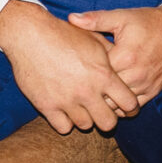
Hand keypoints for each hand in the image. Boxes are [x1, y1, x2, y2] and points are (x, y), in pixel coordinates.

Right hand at [0, 0, 140, 133]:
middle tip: (103, 111)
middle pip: (108, 123)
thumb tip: (126, 69)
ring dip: (86, 118)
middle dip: (109, 119)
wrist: (30, 35)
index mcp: (103, 75)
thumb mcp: (95, 41)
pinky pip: (63, 127)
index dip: (131, 107)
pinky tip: (66, 110)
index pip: (129, 103)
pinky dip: (66, 122)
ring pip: (85, 125)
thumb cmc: (64, 34)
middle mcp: (87, 91)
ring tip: (82, 107)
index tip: (126, 106)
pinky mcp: (46, 106)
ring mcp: (66, 100)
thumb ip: (112, 59)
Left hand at [69, 3, 161, 103]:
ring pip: (118, 105)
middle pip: (105, 94)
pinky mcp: (154, 91)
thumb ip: (95, 20)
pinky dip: (121, 106)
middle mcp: (136, 75)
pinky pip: (133, 108)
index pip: (96, 75)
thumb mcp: (122, 17)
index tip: (76, 69)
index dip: (83, 73)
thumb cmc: (150, 22)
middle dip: (92, 92)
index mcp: (125, 56)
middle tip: (80, 86)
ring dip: (105, 101)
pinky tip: (112, 97)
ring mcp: (146, 85)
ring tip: (94, 94)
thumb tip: (72, 18)